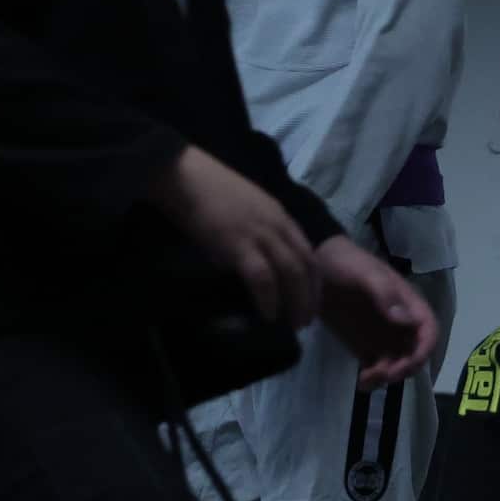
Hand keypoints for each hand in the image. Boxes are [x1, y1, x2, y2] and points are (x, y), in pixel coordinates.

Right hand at [150, 147, 319, 328]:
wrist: (186, 176)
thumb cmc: (209, 191)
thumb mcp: (248, 207)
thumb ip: (260, 230)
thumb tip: (262, 259)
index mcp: (280, 215)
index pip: (309, 251)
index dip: (314, 279)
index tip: (311, 300)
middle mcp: (277, 224)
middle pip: (306, 265)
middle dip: (310, 296)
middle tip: (305, 321)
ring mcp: (260, 234)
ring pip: (291, 273)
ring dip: (296, 302)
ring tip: (293, 324)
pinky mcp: (239, 245)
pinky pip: (263, 278)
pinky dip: (269, 299)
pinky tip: (268, 315)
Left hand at [313, 236, 439, 390]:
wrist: (316, 264)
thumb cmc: (345, 263)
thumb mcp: (365, 274)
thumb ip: (385, 294)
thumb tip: (405, 321)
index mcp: (407, 303)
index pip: (428, 331)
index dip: (424, 350)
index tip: (408, 363)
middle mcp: (399, 323)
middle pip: (415, 353)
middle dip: (404, 368)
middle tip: (382, 374)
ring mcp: (382, 336)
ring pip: (397, 365)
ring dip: (387, 377)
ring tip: (365, 379)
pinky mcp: (363, 346)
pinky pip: (376, 368)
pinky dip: (373, 379)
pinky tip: (361, 382)